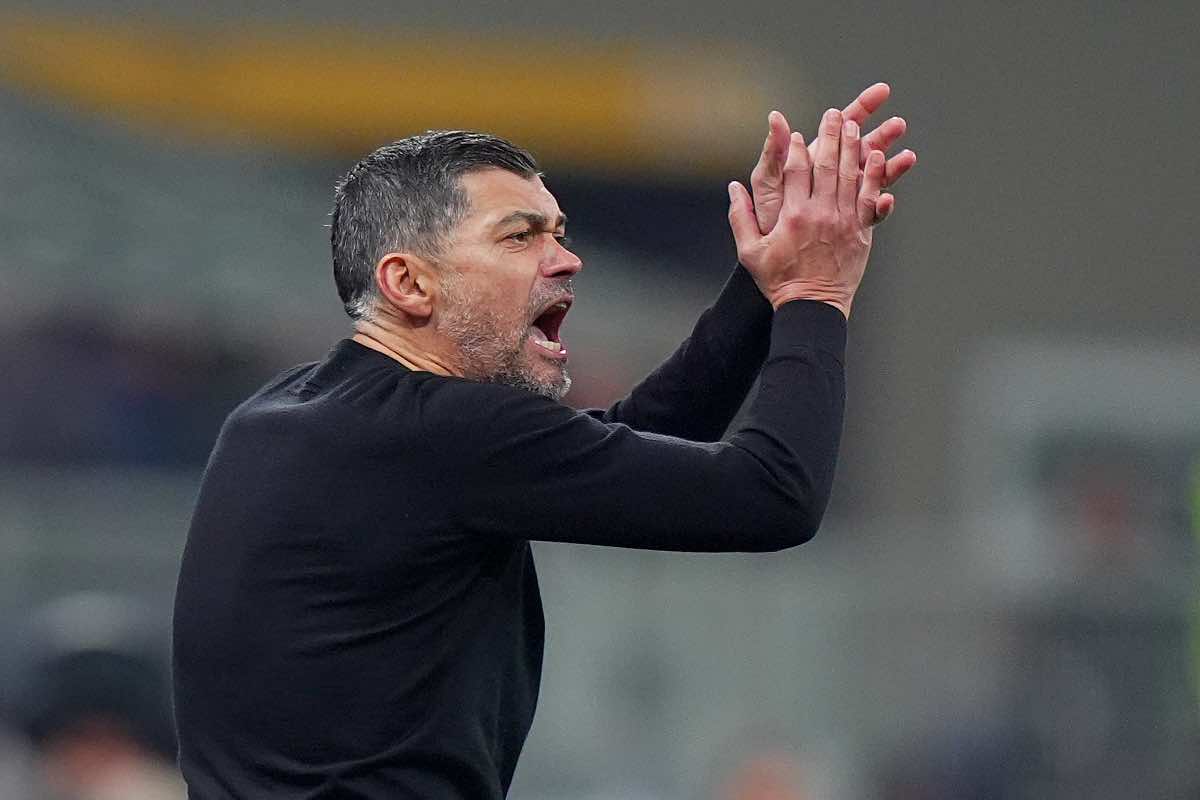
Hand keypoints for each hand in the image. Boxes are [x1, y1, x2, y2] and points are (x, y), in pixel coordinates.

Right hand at [728, 109, 885, 317]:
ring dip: (853, 148)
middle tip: (834, 113)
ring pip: (852, 176)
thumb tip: (733, 187)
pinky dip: (874, 176)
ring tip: (855, 126)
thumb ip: (740, 217)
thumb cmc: (778, 281)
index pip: (795, 171)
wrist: (812, 308)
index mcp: (792, 216)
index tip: (797, 131)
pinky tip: (876, 158)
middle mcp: (820, 214)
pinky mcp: (861, 232)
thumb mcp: (750, 252)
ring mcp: (844, 222)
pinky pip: (870, 198)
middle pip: (827, 165)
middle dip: (830, 136)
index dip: (796, 147)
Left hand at [750, 83, 915, 233]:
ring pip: (875, 178)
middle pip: (864, 149)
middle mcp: (835, 176)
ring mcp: (847, 198)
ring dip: (892, 167)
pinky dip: (882, 205)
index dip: (863, 107)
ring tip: (909, 158)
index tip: (882, 91)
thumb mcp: (767, 181)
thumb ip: (774, 151)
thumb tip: (775, 117)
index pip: (842, 127)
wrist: (778, 260)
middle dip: (884, 134)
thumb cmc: (767, 218)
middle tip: (900, 123)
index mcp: (817, 159)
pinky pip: (872, 211)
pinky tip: (888, 200)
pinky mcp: (853, 222)